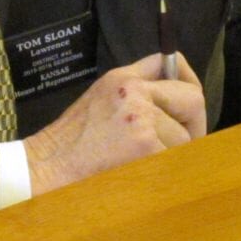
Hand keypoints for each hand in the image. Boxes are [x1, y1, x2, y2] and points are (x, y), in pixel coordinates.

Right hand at [23, 52, 206, 194]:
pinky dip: (166, 171)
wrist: (45, 170)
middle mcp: (135, 93)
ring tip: (146, 164)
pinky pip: (175, 159)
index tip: (187, 102)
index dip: (186, 82)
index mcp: (123, 78)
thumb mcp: (100, 98)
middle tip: (184, 144)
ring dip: (174, 154)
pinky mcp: (145, 148)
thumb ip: (135, 89)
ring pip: (186, 138)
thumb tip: (172, 91)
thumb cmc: (70, 143)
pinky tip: (144, 176)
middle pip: (192, 99)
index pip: (169, 64)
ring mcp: (142, 120)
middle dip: (194, 124)